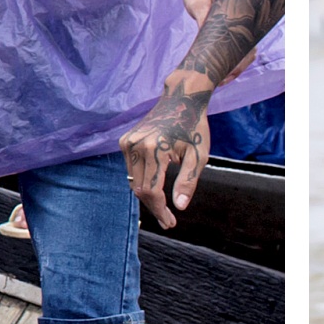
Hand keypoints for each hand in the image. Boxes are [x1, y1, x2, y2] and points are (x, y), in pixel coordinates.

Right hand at [119, 71, 213, 230]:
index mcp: (155, 149)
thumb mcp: (198, 156)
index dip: (161, 211)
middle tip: (169, 219)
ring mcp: (128, 142)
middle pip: (141, 189)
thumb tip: (179, 207)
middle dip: (154, 207)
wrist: (181, 99)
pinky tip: (156, 182)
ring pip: (134, 182)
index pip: (152, 191)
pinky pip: (132, 170)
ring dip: (148, 195)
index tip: (171, 223)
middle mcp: (137, 145)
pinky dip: (142, 180)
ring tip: (164, 205)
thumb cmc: (194, 128)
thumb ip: (188, 182)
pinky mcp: (125, 141)